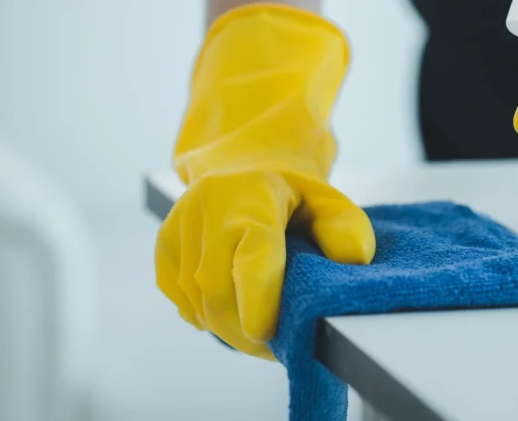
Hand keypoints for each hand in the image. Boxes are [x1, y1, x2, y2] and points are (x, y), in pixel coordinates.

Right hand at [156, 171, 372, 358]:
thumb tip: (354, 257)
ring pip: (196, 300)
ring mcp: (180, 221)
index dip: (255, 296)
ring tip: (256, 327)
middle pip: (218, 289)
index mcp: (255, 194)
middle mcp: (209, 203)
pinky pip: (180, 299)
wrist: (244, 172)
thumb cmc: (294, 199)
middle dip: (244, 330)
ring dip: (226, 327)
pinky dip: (204, 315)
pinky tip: (230, 307)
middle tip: (274, 345)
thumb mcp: (329, 204)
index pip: (251, 250)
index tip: (263, 333)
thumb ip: (347, 228)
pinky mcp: (164, 242)